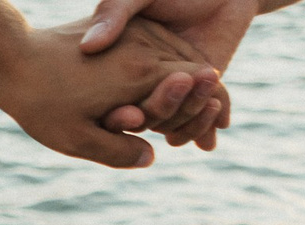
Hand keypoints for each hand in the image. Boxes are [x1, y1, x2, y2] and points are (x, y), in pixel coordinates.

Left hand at [0, 16, 225, 167]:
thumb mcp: (76, 139)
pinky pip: (160, 45)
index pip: (199, 86)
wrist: (11, 56)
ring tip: (202, 112)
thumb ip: (118, 151)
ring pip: (180, 55)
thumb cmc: (40, 103)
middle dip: (207, 99)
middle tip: (215, 129)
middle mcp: (145, 47)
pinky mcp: (123, 28)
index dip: (211, 108)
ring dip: (191, 82)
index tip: (214, 133)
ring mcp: (135, 33)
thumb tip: (151, 158)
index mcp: (141, 74)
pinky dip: (172, 66)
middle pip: (195, 70)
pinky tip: (172, 87)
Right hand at [80, 0, 261, 147]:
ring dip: (189, 123)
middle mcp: (143, 84)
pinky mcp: (197, 98)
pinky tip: (216, 127)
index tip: (132, 115)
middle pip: (146, 118)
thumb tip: (89, 45)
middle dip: (161, 112)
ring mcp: (171, 94)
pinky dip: (205, 130)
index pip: (112, 103)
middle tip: (182, 87)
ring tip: (210, 94)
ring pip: (171, 126)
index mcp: (122, 64)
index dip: (119, 116)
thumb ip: (112, 13)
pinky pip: (195, 127)